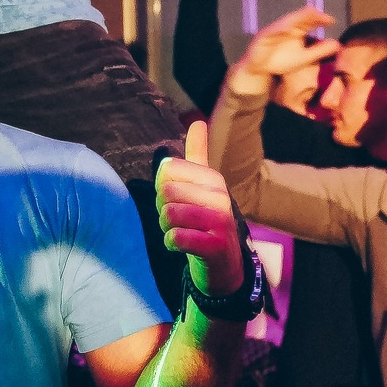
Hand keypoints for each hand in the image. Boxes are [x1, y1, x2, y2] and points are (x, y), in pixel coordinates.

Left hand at [156, 121, 243, 295]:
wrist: (224, 264)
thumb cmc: (206, 220)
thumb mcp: (203, 186)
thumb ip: (197, 155)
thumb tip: (198, 121)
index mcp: (213, 178)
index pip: (167, 169)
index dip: (162, 186)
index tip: (176, 199)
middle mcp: (221, 196)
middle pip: (166, 191)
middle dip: (163, 209)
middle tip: (177, 220)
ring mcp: (221, 221)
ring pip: (170, 214)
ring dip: (166, 227)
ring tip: (179, 231)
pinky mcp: (216, 246)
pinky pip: (177, 237)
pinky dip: (171, 242)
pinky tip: (180, 245)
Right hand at [228, 7, 337, 97]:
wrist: (259, 70)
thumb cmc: (280, 61)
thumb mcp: (303, 58)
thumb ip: (319, 51)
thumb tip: (338, 44)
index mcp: (295, 30)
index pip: (308, 21)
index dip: (319, 20)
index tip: (331, 21)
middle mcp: (284, 28)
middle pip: (297, 18)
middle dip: (306, 14)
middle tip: (317, 12)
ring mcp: (272, 32)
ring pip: (283, 23)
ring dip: (293, 19)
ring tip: (302, 16)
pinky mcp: (261, 39)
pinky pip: (270, 33)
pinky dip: (277, 30)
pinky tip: (285, 29)